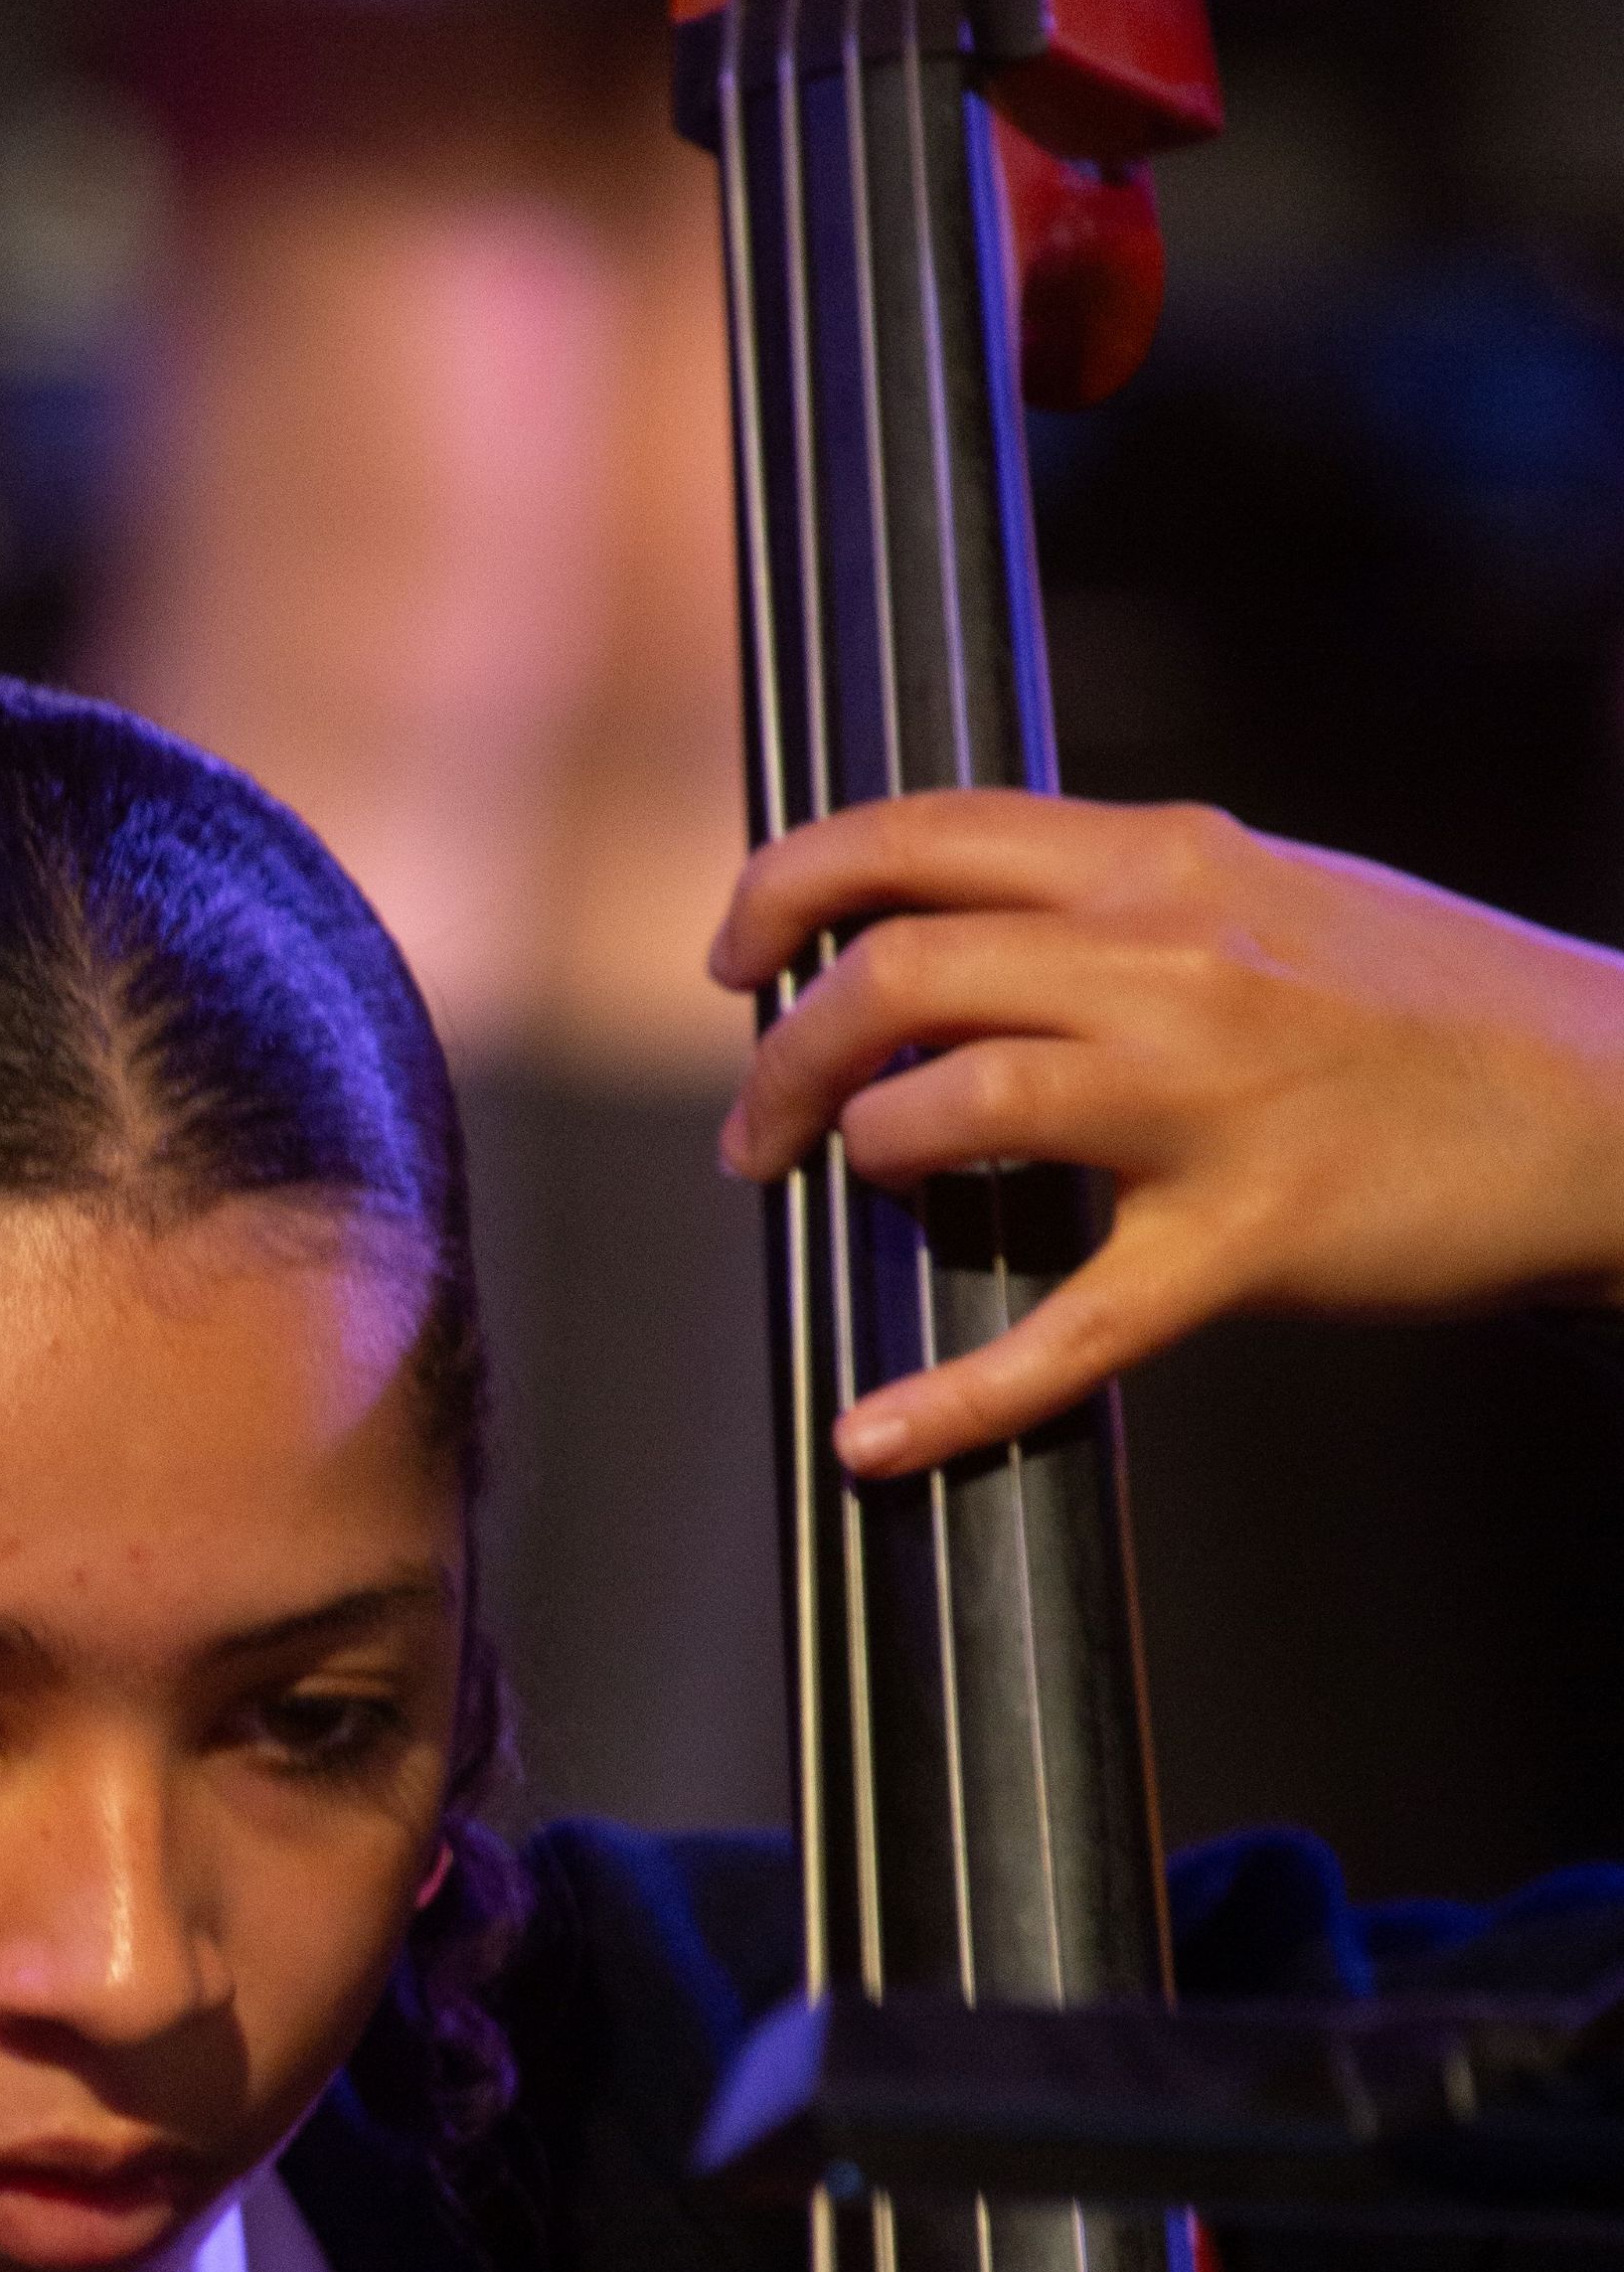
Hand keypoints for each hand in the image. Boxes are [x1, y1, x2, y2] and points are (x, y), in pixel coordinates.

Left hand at [708, 789, 1623, 1475]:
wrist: (1616, 1097)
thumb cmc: (1429, 1009)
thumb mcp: (1268, 896)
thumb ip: (1118, 903)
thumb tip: (960, 933)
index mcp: (1165, 860)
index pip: (914, 836)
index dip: (786, 890)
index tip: (735, 959)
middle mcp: (1173, 959)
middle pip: (897, 974)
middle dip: (785, 1058)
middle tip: (756, 1132)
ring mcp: (1208, 1102)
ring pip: (949, 1107)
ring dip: (856, 1154)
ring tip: (848, 1193)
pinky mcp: (1247, 1241)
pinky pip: (1064, 1333)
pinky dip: (948, 1396)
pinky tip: (872, 1435)